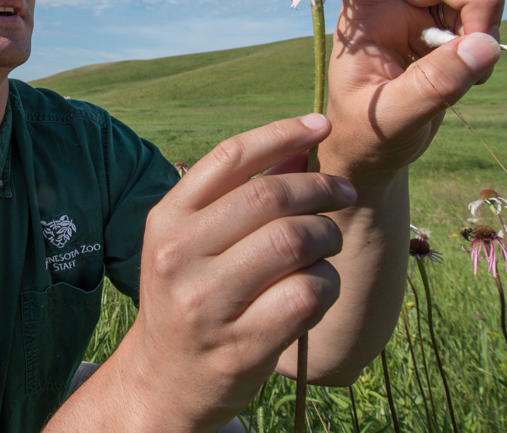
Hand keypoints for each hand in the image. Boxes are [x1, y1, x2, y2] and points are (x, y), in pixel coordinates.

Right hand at [56, 114, 355, 432]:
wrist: (162, 381)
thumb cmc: (189, 297)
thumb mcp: (191, 242)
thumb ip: (238, 196)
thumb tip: (302, 144)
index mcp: (166, 220)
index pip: (230, 157)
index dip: (282, 133)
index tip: (322, 125)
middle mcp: (180, 256)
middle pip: (270, 196)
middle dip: (321, 188)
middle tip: (344, 193)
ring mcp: (208, 303)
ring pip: (294, 241)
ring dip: (328, 236)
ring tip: (329, 244)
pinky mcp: (242, 344)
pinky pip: (308, 293)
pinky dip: (329, 283)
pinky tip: (321, 287)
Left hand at [321, 0, 505, 181]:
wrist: (373, 156)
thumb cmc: (365, 135)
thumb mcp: (393, 118)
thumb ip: (436, 85)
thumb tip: (485, 46)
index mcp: (360, 17)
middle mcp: (390, 7)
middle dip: (473, 1)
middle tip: (482, 45)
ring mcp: (420, 19)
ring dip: (482, 25)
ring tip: (472, 75)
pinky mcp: (446, 36)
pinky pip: (481, 21)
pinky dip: (486, 46)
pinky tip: (473, 78)